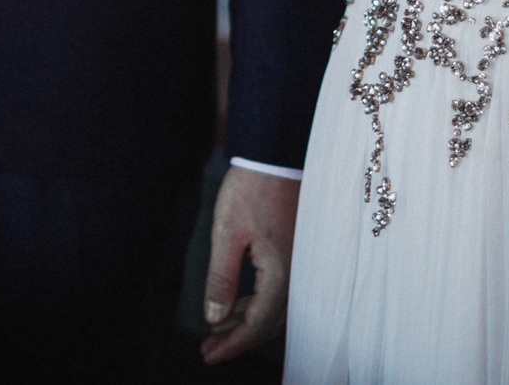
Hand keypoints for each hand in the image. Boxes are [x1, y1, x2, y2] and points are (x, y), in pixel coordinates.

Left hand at [201, 166, 297, 363]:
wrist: (276, 152)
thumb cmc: (250, 188)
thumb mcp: (227, 233)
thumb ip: (221, 279)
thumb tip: (214, 319)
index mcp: (281, 273)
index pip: (258, 324)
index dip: (233, 344)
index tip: (208, 356)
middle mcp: (297, 274)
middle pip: (269, 323)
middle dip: (238, 339)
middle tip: (208, 350)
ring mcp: (300, 264)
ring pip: (275, 309)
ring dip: (246, 321)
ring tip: (216, 329)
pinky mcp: (297, 253)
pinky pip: (279, 291)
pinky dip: (256, 302)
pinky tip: (236, 302)